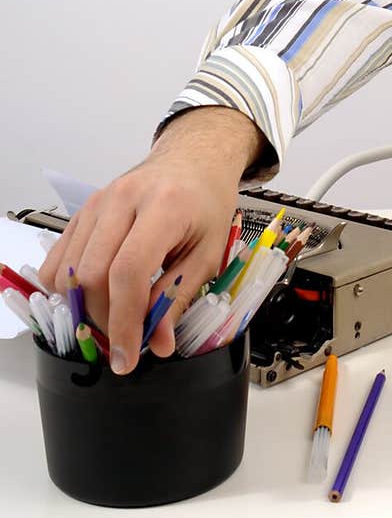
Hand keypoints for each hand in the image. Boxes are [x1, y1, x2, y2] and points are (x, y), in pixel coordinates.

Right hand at [37, 153, 240, 374]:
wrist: (192, 161)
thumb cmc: (206, 203)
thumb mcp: (208, 252)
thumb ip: (178, 297)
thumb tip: (157, 343)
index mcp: (164, 206)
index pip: (128, 272)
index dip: (124, 321)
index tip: (127, 357)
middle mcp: (123, 199)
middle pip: (91, 274)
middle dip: (104, 319)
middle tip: (126, 339)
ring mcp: (96, 202)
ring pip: (69, 270)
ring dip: (86, 306)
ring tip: (115, 316)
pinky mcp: (82, 210)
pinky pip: (59, 258)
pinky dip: (68, 288)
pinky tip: (93, 296)